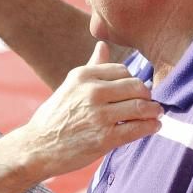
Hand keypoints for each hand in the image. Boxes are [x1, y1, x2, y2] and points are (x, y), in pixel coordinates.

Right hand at [19, 41, 162, 177]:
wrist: (37, 147)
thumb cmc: (55, 116)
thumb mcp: (69, 86)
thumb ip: (91, 66)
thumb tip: (103, 45)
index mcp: (83, 76)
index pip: (123, 70)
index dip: (133, 81)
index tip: (136, 90)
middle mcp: (92, 92)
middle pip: (136, 86)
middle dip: (147, 95)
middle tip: (150, 102)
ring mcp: (99, 115)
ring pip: (141, 107)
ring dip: (153, 111)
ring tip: (155, 114)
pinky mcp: (105, 138)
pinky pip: (138, 128)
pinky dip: (151, 127)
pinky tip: (153, 127)